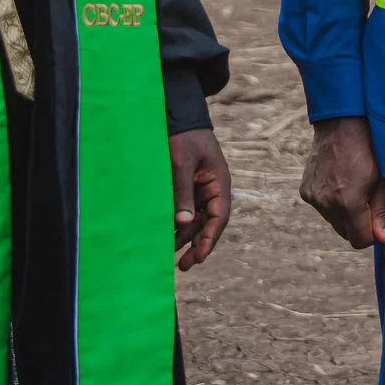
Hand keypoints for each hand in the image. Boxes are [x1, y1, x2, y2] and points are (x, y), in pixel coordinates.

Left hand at [171, 126, 231, 270]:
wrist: (177, 118)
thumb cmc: (183, 138)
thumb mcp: (182, 163)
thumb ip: (182, 192)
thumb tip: (183, 223)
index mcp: (219, 184)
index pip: (219, 217)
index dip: (209, 239)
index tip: (199, 257)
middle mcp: (212, 191)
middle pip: (207, 224)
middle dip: (196, 246)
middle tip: (184, 266)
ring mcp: (199, 192)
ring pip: (194, 222)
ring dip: (184, 239)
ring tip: (170, 258)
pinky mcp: (185, 191)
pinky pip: (183, 213)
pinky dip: (176, 227)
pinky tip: (165, 239)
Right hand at [299, 116, 384, 248]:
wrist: (341, 123)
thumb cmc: (369, 149)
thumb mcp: (383, 180)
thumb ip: (382, 213)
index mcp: (347, 202)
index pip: (360, 241)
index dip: (372, 233)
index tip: (378, 217)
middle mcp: (325, 204)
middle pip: (345, 234)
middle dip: (358, 224)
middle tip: (368, 199)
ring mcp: (312, 197)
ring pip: (333, 221)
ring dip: (345, 213)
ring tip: (354, 187)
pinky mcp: (305, 190)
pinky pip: (322, 208)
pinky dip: (332, 203)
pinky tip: (340, 182)